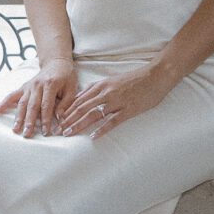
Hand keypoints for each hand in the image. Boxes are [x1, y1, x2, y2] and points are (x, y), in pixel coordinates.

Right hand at [0, 59, 80, 138]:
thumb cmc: (66, 76)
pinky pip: (12, 95)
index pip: (46, 105)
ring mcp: (29, 86)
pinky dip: (4, 102)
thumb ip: (65, 103)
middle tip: (27, 134)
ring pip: (22, 103)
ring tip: (15, 129)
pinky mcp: (23, 87)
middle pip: (32, 106)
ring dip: (18, 117)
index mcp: (50, 84)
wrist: (56, 63)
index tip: (45, 132)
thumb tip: (59, 118)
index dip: (45, 119)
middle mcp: (37, 85)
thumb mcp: (71, 88)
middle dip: (29, 121)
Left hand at [56, 58, 178, 139]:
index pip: (79, 99)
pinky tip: (93, 136)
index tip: (57, 119)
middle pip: (82, 107)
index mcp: (102, 85)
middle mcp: (106, 93)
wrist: (155, 76)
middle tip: (58, 130)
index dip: (67, 110)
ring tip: (69, 133)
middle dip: (69, 119)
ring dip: (79, 124)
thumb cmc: (134, 79)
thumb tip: (81, 97)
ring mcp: (117, 101)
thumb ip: (96, 88)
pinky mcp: (128, 109)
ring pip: (94, 114)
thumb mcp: (112, 80)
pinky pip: (112, 121)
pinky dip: (102, 129)